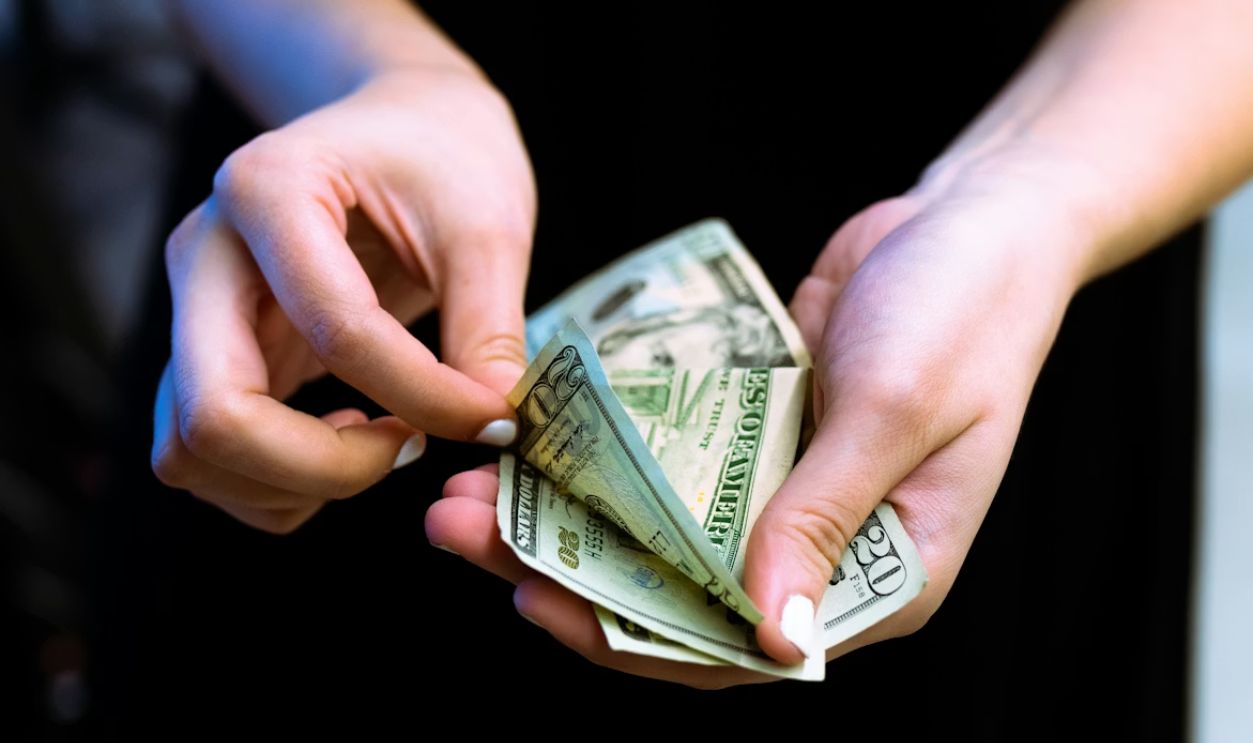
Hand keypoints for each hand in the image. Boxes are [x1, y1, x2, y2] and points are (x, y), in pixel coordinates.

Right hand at [151, 68, 535, 532]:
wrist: (401, 127)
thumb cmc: (442, 156)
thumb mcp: (486, 224)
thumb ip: (490, 329)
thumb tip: (493, 426)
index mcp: (268, 190)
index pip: (334, 329)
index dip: (422, 395)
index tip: (492, 417)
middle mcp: (205, 254)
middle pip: (213, 413)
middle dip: (323, 467)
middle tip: (409, 450)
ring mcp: (196, 310)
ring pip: (190, 451)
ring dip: (290, 483)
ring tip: (382, 445)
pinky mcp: (212, 355)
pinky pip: (207, 458)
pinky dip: (275, 484)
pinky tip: (347, 443)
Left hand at [428, 156, 1090, 684]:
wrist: (972, 221)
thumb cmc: (965, 316)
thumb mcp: (897, 411)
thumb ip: (824, 518)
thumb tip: (766, 633)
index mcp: (881, 577)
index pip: (740, 650)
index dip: (631, 638)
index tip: (537, 600)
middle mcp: (825, 548)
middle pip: (679, 594)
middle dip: (569, 571)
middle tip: (467, 530)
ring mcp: (785, 491)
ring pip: (660, 531)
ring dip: (569, 514)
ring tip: (474, 486)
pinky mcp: (757, 435)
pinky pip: (669, 464)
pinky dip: (607, 457)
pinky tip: (538, 436)